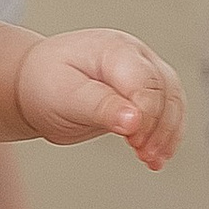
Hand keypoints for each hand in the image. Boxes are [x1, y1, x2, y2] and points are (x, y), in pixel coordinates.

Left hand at [12, 28, 183, 170]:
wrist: (35, 83)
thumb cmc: (45, 83)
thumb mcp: (65, 95)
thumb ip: (100, 107)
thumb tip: (134, 121)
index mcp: (115, 49)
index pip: (147, 82)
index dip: (147, 114)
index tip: (134, 140)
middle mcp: (135, 57)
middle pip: (166, 91)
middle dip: (160, 127)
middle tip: (144, 154)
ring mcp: (143, 73)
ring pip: (173, 102)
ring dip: (168, 134)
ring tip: (151, 160)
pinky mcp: (144, 94)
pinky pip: (167, 114)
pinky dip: (166, 137)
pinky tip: (156, 159)